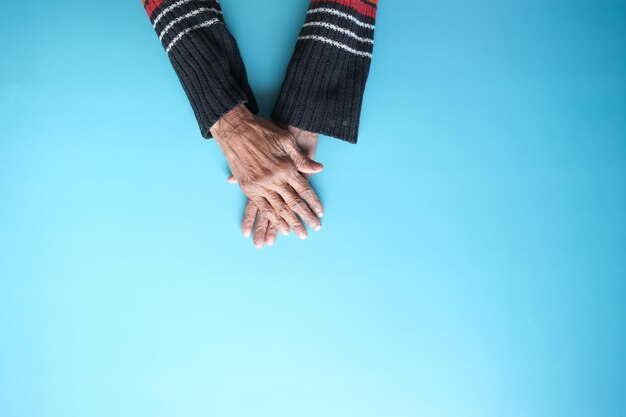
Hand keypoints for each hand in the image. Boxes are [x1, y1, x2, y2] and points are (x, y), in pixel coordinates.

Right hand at [210, 105, 323, 240]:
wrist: (237, 128)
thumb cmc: (264, 131)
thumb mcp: (287, 140)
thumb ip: (302, 158)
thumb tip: (319, 168)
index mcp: (286, 168)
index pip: (305, 190)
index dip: (313, 203)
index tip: (320, 214)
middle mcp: (275, 179)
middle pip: (293, 203)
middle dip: (304, 218)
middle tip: (312, 230)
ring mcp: (260, 185)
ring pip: (278, 209)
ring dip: (288, 223)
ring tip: (297, 234)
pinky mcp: (248, 187)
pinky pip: (261, 207)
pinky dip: (271, 218)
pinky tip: (277, 227)